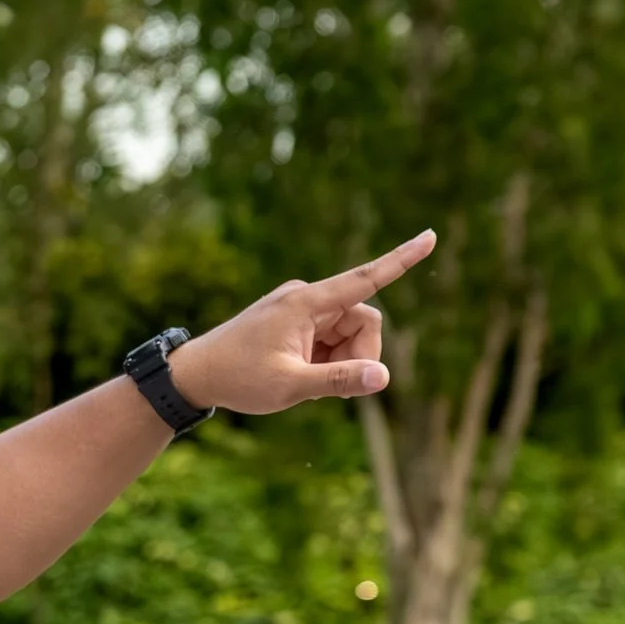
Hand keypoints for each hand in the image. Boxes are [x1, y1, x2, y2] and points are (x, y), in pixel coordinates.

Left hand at [167, 230, 436, 415]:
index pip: (364, 278)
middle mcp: (306, 298)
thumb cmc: (237, 378)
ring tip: (304, 379)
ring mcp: (301, 309)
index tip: (431, 237)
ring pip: (350, 333)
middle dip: (360, 354)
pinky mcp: (296, 322)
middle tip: (332, 386)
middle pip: (364, 320)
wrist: (194, 375)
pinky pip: (332, 339)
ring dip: (342, 360)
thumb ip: (338, 380)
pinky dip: (327, 360)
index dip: (401, 260)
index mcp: (305, 303)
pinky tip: (300, 374)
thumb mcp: (289, 385)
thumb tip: (383, 378)